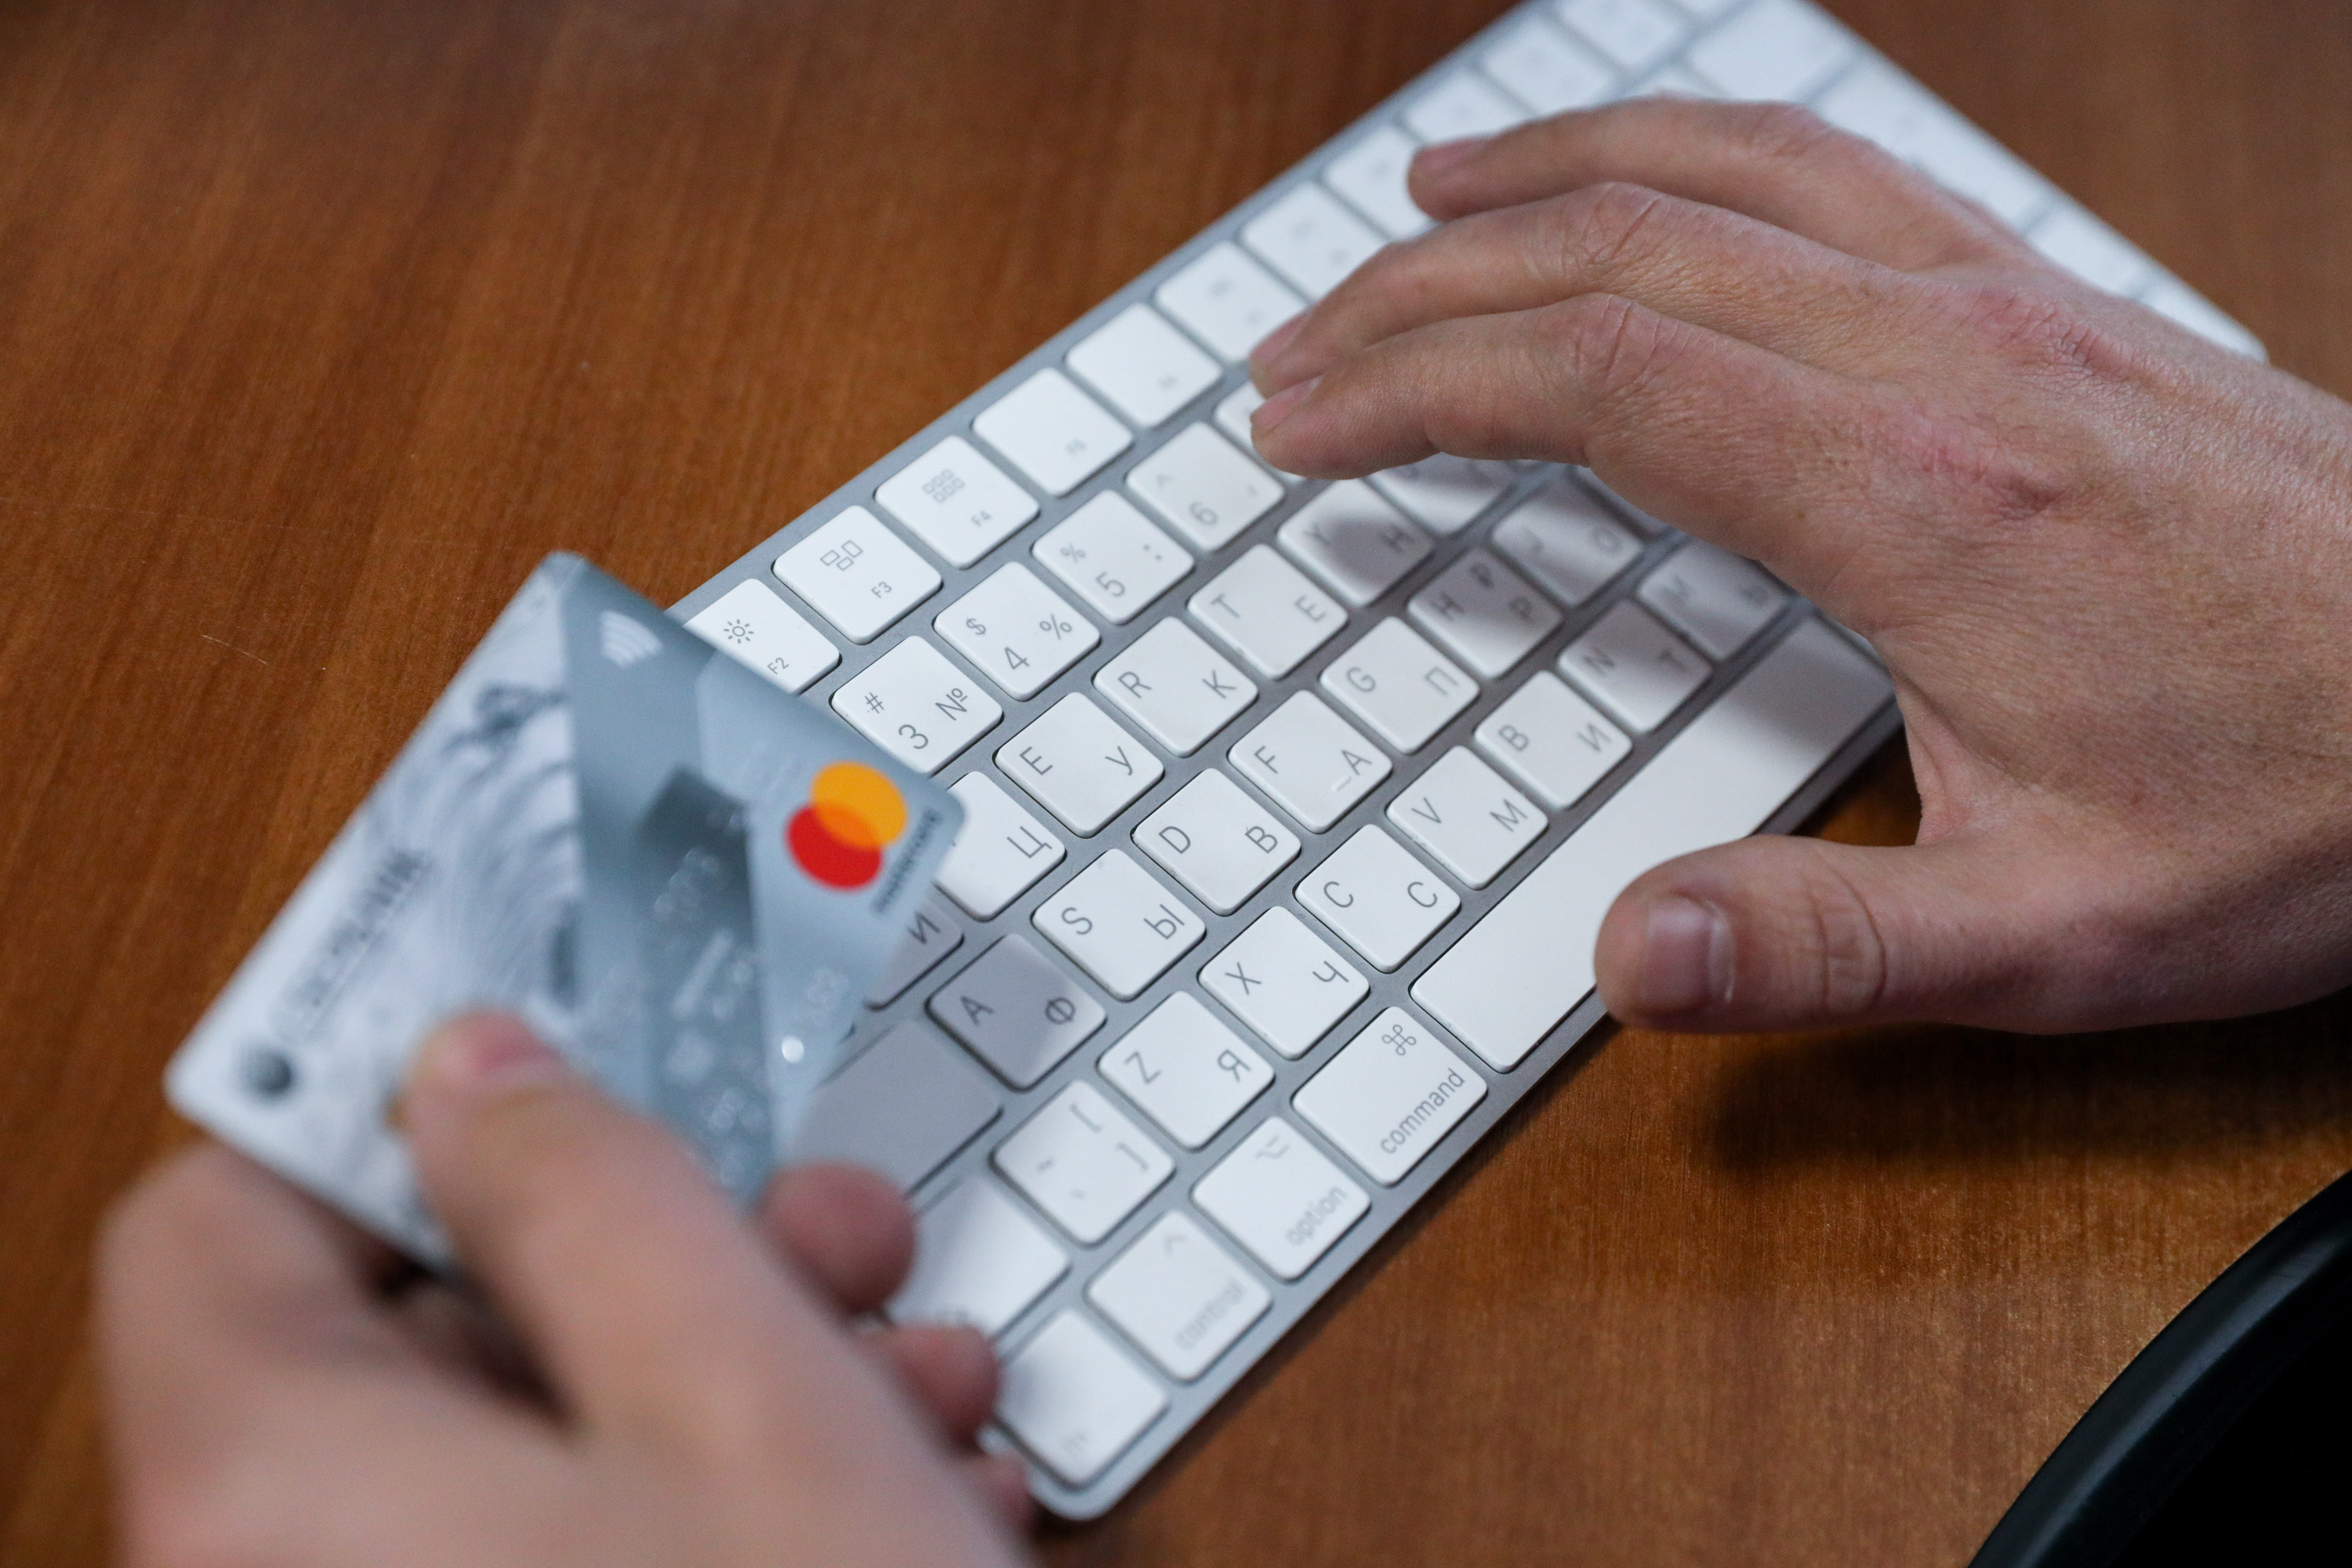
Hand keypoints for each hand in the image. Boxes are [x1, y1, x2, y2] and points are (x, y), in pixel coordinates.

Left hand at [99, 1014, 1033, 1567]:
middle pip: (419, 1333)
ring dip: (733, 1372)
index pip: (223, 1210)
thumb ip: (587, 1184)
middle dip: (649, 1247)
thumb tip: (477, 1067)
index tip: (550, 1046)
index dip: (388, 1104)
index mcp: (273, 1493)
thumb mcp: (734, 1382)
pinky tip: (899, 1486)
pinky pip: (583, 1561)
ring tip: (909, 1367)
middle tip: (812, 1217)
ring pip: (536, 1451)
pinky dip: (727, 1502)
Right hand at [1248, 97, 2351, 1034]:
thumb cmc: (2309, 801)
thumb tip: (1622, 951)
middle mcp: (1950, 355)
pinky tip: (1650, 177)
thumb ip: (1827, 948)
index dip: (1414, 387)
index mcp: (1920, 494)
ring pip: (1726, 169)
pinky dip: (1698, 146)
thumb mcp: (2061, 937)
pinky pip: (1833, 169)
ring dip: (1548, 175)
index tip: (1301, 429)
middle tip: (1296, 356)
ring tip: (1419, 208)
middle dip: (1423, 295)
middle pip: (1622, 251)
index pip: (1597, 376)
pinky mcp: (2051, 302)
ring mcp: (2007, 303)